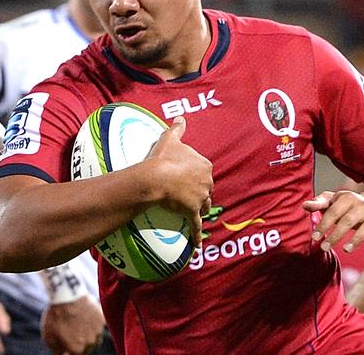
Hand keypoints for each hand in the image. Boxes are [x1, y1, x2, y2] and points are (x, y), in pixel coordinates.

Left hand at [42, 296, 105, 354]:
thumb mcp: (49, 337)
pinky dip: (93, 324)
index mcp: (77, 350)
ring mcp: (98, 330)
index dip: (71, 349)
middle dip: (81, 343)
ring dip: (89, 335)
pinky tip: (84, 316)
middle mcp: (90, 343)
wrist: (66, 295)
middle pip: (87, 349)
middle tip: (73, 331)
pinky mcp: (102, 319)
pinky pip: (99, 326)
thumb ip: (58, 351)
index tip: (67, 340)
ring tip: (79, 323)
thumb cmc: (55, 317)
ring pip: (95, 338)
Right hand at [147, 117, 212, 246]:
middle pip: (207, 189)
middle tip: (191, 194)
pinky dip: (197, 235)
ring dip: (201, 208)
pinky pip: (196, 225)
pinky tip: (198, 245)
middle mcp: (206, 181)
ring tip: (196, 212)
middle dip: (201, 192)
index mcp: (204, 164)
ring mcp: (200, 197)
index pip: (205, 171)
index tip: (190, 177)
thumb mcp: (170, 139)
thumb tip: (180, 117)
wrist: (155, 177)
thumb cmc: (163, 157)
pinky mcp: (192, 211)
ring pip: (204, 205)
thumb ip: (178, 128)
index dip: (198, 175)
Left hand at [302, 190, 363, 256]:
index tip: (314, 237)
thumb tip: (304, 206)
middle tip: (323, 247)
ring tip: (345, 250)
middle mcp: (362, 206)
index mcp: (348, 198)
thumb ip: (319, 203)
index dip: (323, 224)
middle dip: (336, 235)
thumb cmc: (347, 205)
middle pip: (348, 221)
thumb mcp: (333, 200)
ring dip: (356, 239)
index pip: (333, 212)